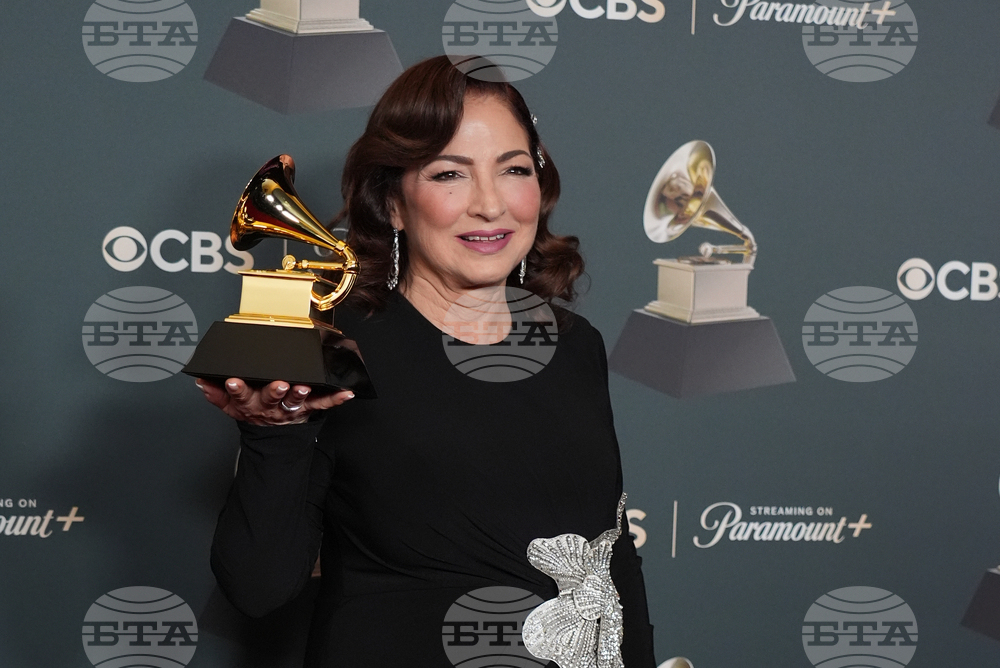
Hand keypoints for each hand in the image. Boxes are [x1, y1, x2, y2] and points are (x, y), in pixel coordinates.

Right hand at [195, 378, 353, 425]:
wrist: (273, 432)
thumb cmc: (254, 410)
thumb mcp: (231, 406)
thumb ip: (216, 394)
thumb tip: (202, 382)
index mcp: (250, 402)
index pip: (240, 395)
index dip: (236, 388)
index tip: (233, 381)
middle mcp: (271, 405)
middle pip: (271, 397)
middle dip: (274, 391)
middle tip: (279, 384)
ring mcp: (290, 408)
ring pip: (295, 401)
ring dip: (300, 393)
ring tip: (304, 387)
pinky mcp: (308, 409)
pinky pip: (323, 404)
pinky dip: (336, 399)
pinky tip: (347, 393)